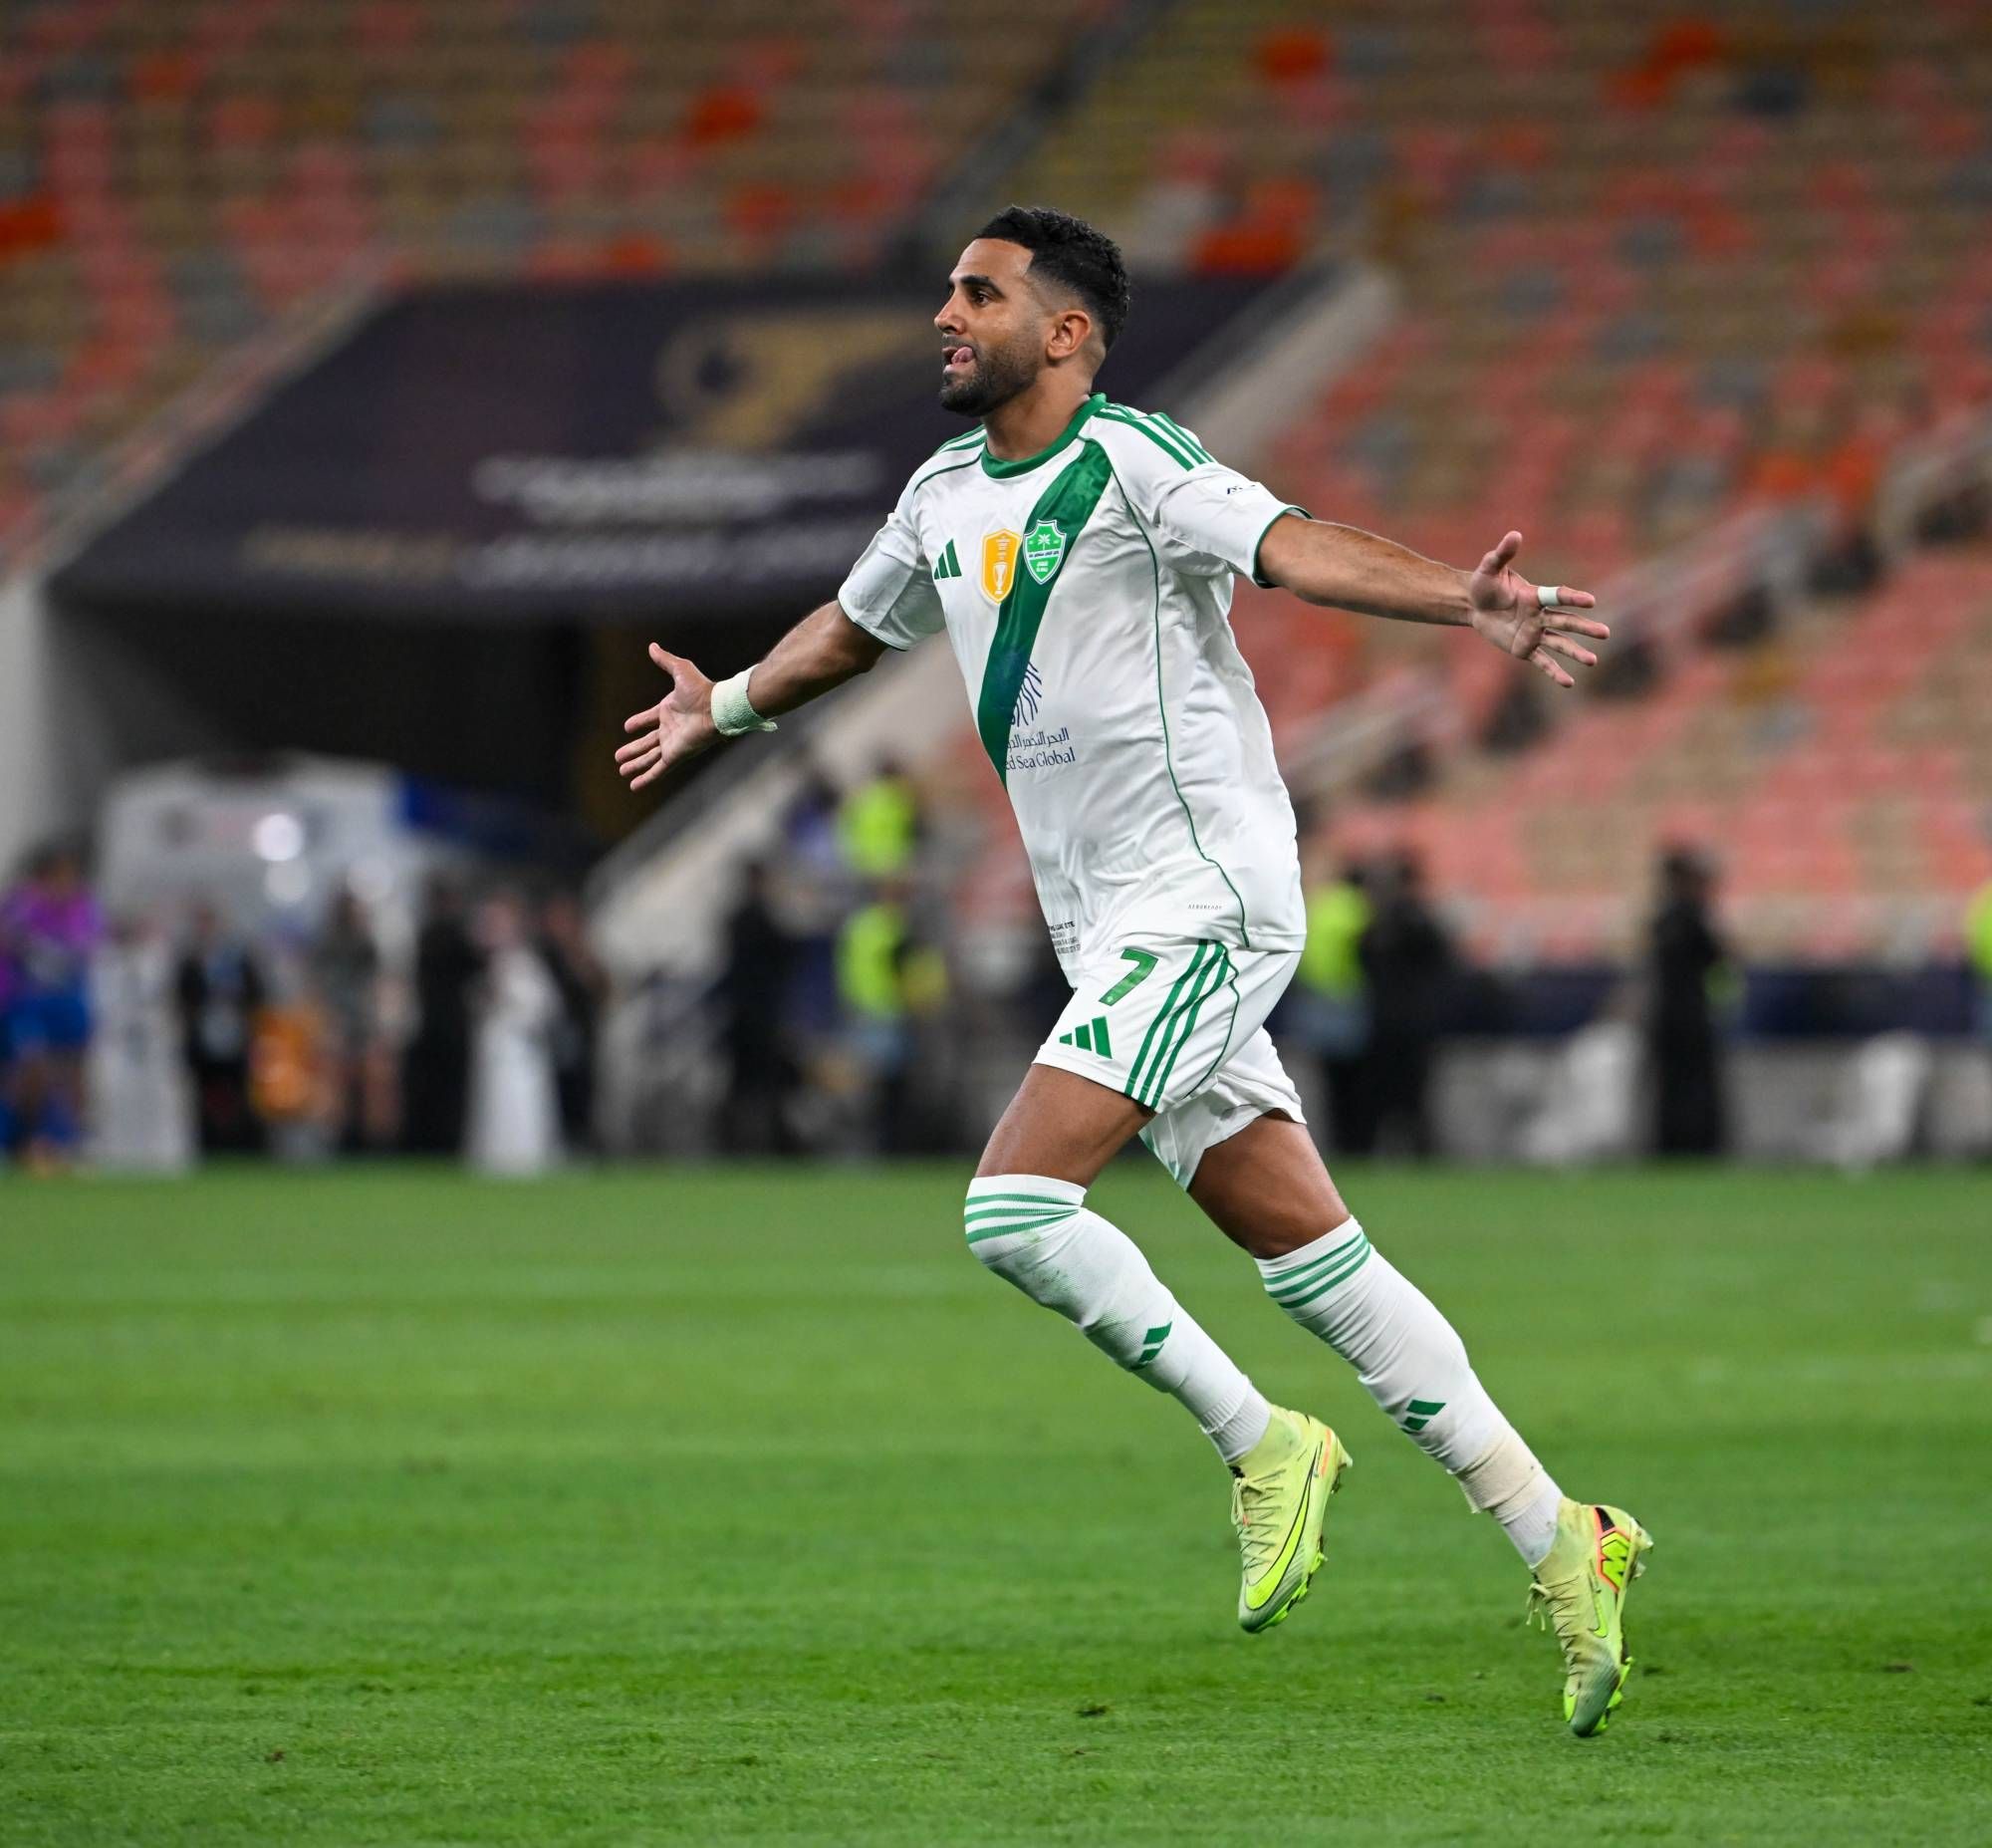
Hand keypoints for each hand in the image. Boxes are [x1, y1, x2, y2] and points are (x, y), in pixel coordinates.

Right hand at [614, 644, 719, 790]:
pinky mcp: (675, 755)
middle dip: (633, 750)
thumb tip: (652, 646)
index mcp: (669, 710)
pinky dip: (646, 778)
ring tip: (621, 770)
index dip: (639, 722)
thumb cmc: (702, 689)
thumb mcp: (680, 669)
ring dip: (635, 764)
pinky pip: (657, 769)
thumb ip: (665, 660)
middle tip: (618, 757)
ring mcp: (672, 743)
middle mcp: (670, 729)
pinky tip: (634, 786)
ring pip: (649, 757)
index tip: (627, 727)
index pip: (650, 718)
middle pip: (647, 742)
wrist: (716, 708)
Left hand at [1467, 531, 1607, 687]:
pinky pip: (1542, 661)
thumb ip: (1502, 554)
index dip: (1574, 598)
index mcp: (1536, 596)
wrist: (1473, 605)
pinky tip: (1568, 682)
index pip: (1559, 597)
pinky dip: (1554, 672)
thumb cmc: (1484, 584)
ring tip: (1592, 661)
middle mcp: (1540, 615)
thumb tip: (1514, 534)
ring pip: (1559, 644)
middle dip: (1584, 628)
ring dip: (1575, 652)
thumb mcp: (1489, 568)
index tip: (1591, 601)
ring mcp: (1534, 633)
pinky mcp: (1525, 649)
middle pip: (1566, 622)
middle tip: (1605, 633)